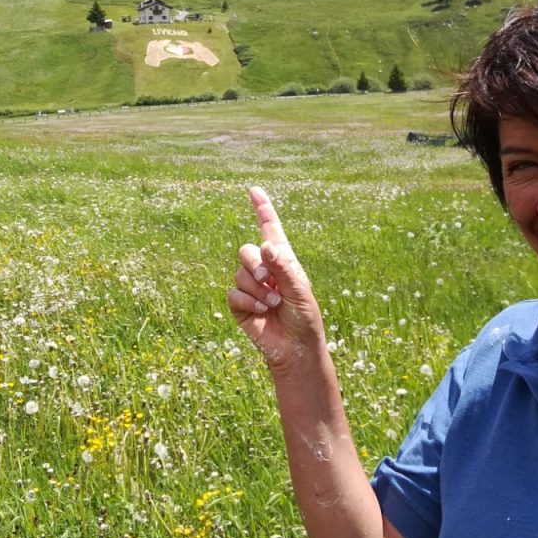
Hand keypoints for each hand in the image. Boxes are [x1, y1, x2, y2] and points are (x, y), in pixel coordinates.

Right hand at [229, 187, 324, 369]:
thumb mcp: (300, 290)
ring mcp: (250, 287)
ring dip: (258, 290)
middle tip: (269, 280)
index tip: (253, 190)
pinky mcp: (239, 304)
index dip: (262, 209)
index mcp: (282, 260)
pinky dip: (249, 302)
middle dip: (255, 263)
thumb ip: (283, 267)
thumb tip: (265, 246)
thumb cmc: (304, 317)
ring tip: (274, 304)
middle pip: (246, 251)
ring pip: (239, 273)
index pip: (269, 229)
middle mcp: (264, 269)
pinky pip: (234, 293)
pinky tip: (263, 312)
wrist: (295, 348)